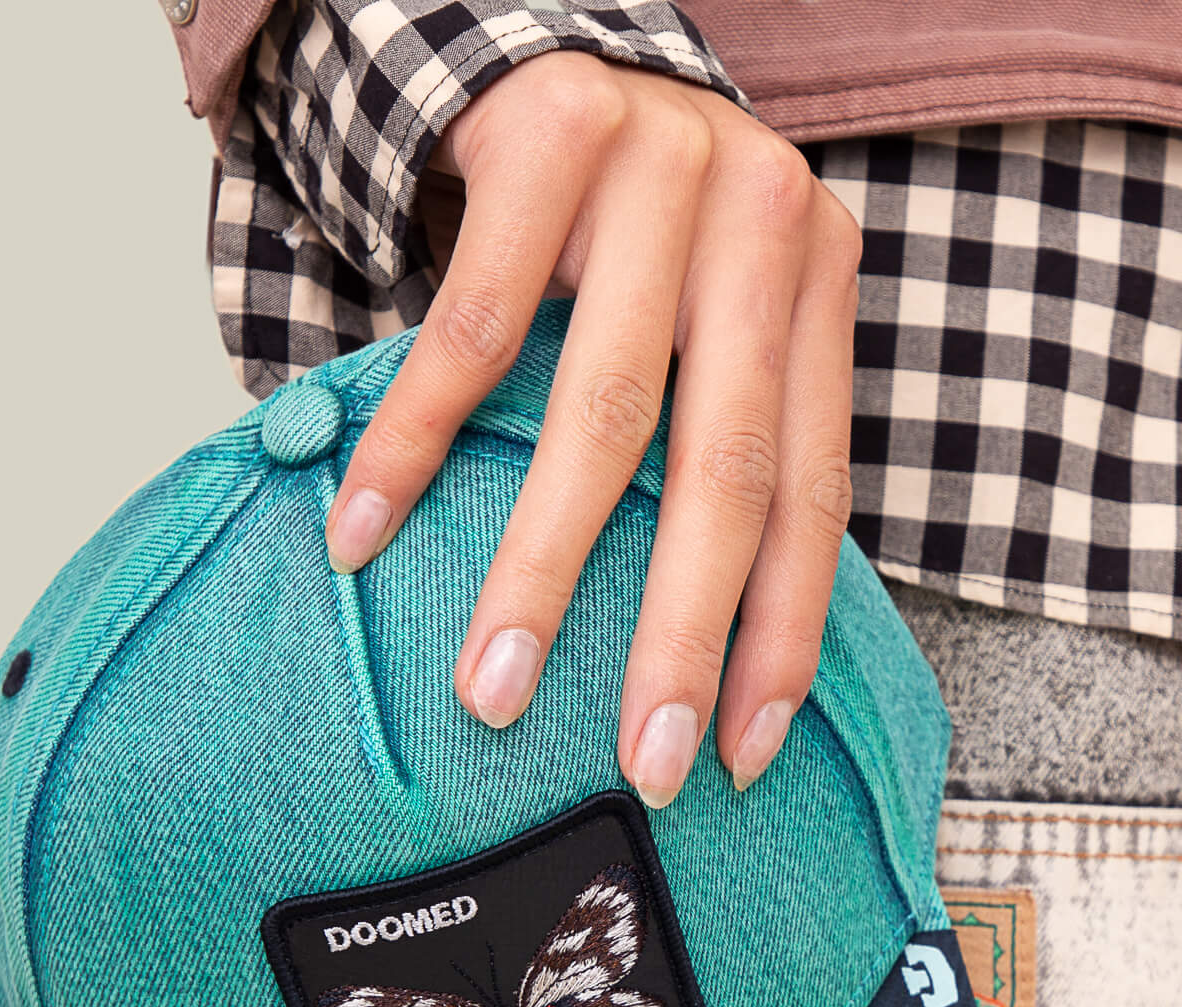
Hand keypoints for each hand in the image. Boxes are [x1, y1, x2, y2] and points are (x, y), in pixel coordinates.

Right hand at [323, 54, 861, 806]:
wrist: (557, 39)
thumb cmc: (635, 223)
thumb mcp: (711, 312)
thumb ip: (720, 435)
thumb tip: (701, 642)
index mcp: (815, 288)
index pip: (813, 492)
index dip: (783, 632)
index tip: (741, 750)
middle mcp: (760, 226)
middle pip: (724, 470)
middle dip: (682, 635)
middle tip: (646, 759)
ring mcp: (661, 174)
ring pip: (603, 414)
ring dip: (541, 571)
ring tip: (493, 685)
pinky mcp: (549, 138)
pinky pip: (473, 330)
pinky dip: (414, 445)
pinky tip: (366, 535)